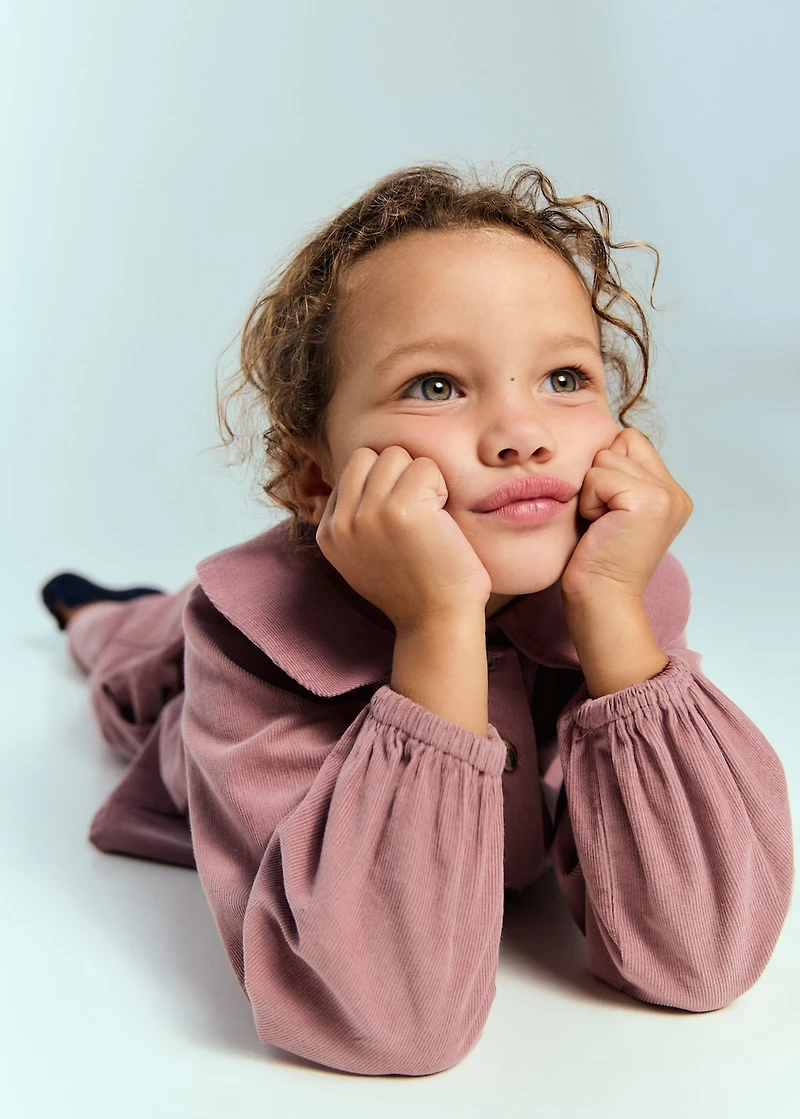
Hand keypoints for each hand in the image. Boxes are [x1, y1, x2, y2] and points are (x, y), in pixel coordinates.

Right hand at [315, 446, 491, 627]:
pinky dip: (440, 486)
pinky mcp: (401, 509)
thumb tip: (359, 474)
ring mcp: (368, 514)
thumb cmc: (413, 587)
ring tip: (429, 516)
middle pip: (369, 455)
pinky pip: (425, 467)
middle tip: (417, 513)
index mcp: (328, 532)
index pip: (351, 469)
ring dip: (420, 479)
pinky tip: (441, 520)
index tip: (398, 524)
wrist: (438, 621)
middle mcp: (341, 522)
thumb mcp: (362, 556)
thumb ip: (352, 519)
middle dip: (398, 474)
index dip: (383, 486)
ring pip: (395, 455)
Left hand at [560, 427, 692, 602]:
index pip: (629, 440)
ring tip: (601, 525)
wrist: (601, 601)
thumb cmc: (595, 561)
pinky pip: (598, 477)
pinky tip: (599, 529)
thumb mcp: (612, 510)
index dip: (605, 470)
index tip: (606, 513)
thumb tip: (600, 442)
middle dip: (599, 477)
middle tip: (603, 520)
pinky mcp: (650, 501)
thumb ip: (619, 476)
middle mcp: (675, 493)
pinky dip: (589, 502)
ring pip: (606, 458)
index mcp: (670, 494)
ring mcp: (667, 496)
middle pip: (620, 442)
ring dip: (591, 491)